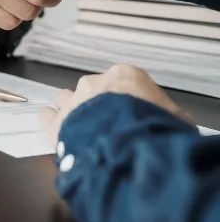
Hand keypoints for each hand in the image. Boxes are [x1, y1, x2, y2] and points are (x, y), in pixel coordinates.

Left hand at [38, 64, 195, 145]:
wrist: (127, 145)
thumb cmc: (155, 128)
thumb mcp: (176, 119)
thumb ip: (170, 116)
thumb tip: (175, 122)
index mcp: (125, 76)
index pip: (122, 83)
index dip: (125, 100)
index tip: (129, 114)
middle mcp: (94, 83)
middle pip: (92, 90)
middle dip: (97, 105)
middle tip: (107, 126)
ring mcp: (72, 101)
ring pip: (64, 99)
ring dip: (71, 111)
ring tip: (81, 130)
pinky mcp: (55, 123)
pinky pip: (45, 116)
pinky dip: (50, 123)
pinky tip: (58, 133)